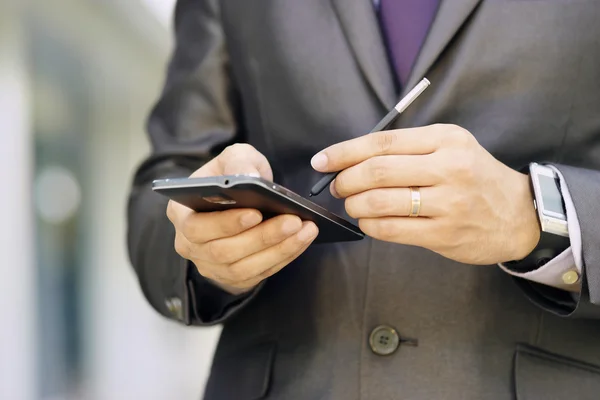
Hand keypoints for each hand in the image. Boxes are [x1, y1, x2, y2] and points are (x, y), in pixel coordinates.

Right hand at [167, 144, 317, 293]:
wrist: (239, 199)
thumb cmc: (232, 176)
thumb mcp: (234, 158)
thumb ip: (239, 161)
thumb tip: (251, 177)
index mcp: (181, 214)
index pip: (196, 227)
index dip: (226, 224)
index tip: (255, 213)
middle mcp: (190, 245)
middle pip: (223, 251)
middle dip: (262, 237)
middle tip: (293, 221)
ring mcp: (210, 266)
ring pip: (244, 267)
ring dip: (278, 249)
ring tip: (305, 230)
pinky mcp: (233, 278)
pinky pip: (259, 274)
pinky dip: (284, 257)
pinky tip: (302, 239)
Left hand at [311, 124, 539, 264]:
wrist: (519, 214)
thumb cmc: (475, 177)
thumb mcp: (451, 147)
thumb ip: (408, 149)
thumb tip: (352, 158)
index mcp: (446, 139)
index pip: (382, 142)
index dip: (344, 152)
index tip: (322, 161)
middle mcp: (448, 167)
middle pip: (377, 171)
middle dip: (345, 180)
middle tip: (336, 186)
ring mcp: (448, 203)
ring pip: (380, 202)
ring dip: (354, 204)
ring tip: (352, 204)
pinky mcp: (444, 233)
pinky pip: (391, 230)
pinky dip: (369, 225)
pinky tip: (367, 222)